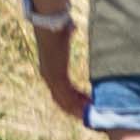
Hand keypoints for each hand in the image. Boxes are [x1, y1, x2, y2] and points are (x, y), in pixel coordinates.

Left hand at [21, 5, 87, 124]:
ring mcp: (51, 77)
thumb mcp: (63, 35)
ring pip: (64, 100)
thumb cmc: (56, 28)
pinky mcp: (56, 75)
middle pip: (61, 100)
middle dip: (75, 109)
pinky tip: (88, 105)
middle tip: (89, 114)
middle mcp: (48, 76)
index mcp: (49, 70)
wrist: (50, 25)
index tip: (84, 104)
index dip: (72, 99)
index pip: (60, 91)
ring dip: (77, 108)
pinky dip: (77, 101)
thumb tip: (70, 28)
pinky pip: (67, 94)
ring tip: (91, 113)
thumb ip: (67, 35)